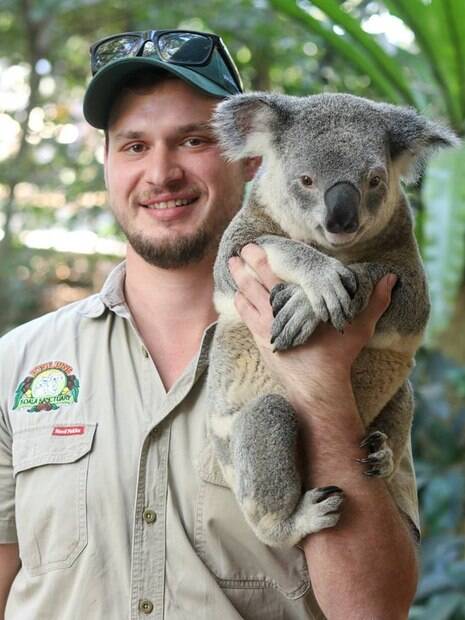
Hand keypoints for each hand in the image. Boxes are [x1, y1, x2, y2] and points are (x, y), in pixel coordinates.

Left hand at [228, 243, 395, 410]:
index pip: (272, 277)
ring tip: (233, 270)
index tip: (251, 245)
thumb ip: (374, 302)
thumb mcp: (358, 328)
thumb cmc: (337, 356)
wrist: (317, 387)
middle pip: (252, 286)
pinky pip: (246, 318)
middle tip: (234, 253)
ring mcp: (264, 330)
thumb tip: (391, 279)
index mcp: (296, 307)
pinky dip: (241, 304)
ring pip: (245, 301)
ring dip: (239, 284)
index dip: (259, 259)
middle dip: (242, 268)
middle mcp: (275, 316)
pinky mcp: (261, 342)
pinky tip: (238, 297)